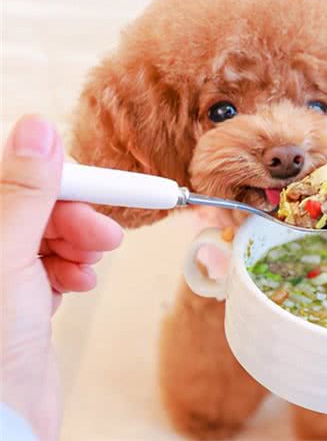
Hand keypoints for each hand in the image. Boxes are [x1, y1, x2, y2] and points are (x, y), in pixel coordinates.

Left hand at [1, 115, 122, 439]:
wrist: (6, 419)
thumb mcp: (8, 257)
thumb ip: (25, 192)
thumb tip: (36, 128)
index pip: (13, 179)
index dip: (57, 179)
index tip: (98, 182)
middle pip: (35, 206)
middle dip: (74, 217)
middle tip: (104, 234)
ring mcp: (0, 273)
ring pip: (48, 234)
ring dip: (78, 244)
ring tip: (91, 264)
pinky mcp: (20, 297)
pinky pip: (52, 263)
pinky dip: (73, 267)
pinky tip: (79, 282)